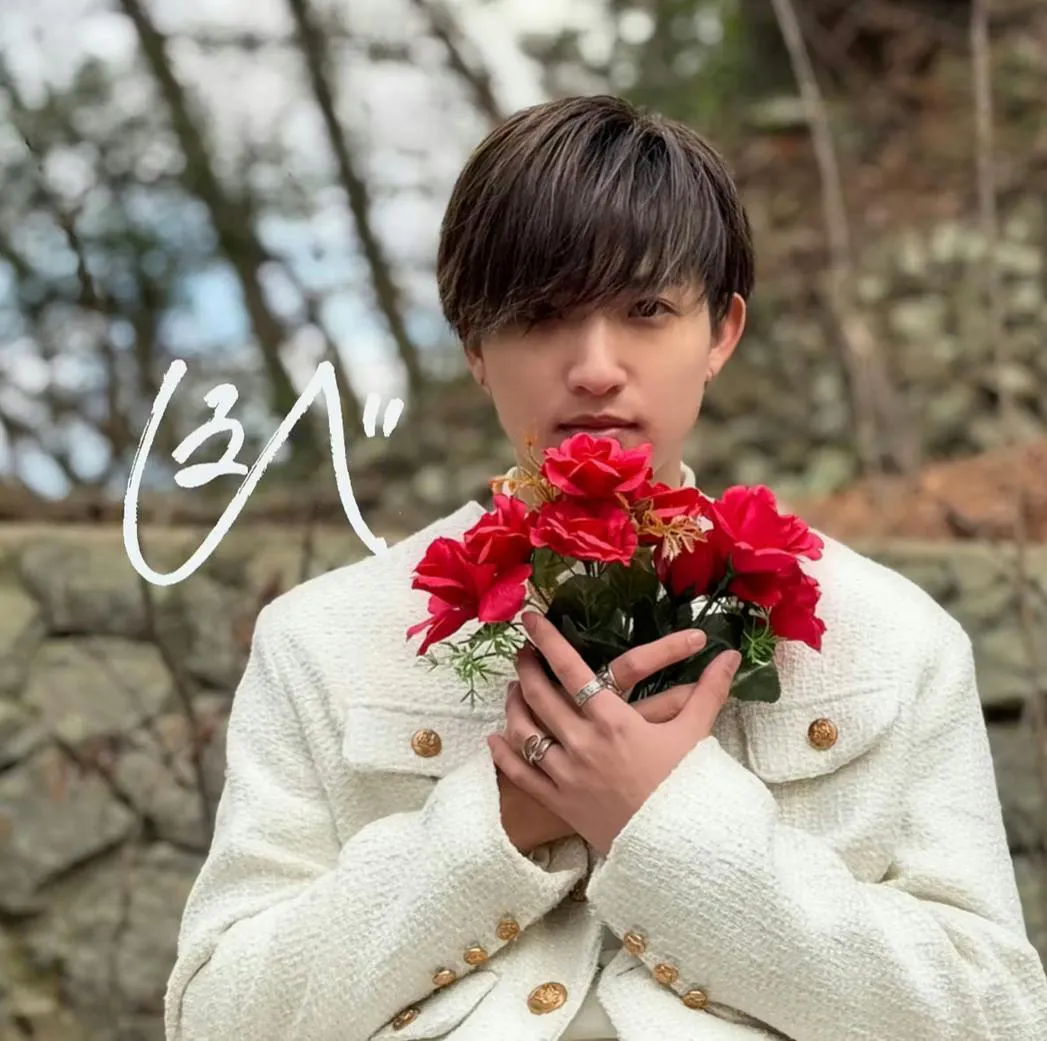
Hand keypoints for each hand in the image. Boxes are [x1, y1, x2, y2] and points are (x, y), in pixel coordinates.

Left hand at [488, 611, 740, 856]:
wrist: (678, 850)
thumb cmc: (686, 788)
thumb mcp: (696, 735)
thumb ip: (709, 690)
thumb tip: (730, 653)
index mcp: (613, 721)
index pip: (571, 670)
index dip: (547, 640)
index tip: (530, 618)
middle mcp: (582, 742)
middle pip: (540, 695)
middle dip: (526, 667)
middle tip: (521, 651)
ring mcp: (566, 774)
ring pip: (524, 730)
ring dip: (513, 704)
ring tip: (512, 687)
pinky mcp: (559, 802)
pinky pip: (521, 774)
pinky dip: (504, 754)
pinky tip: (495, 738)